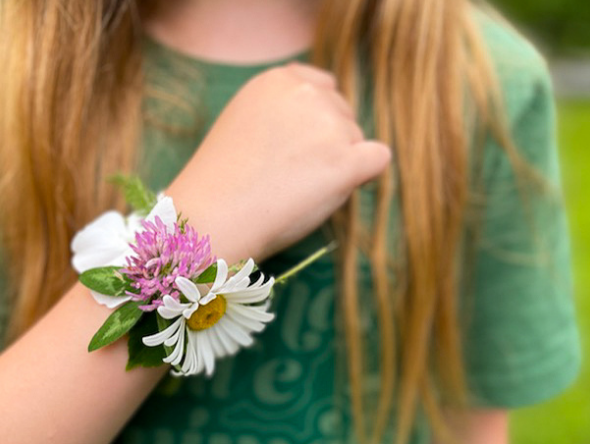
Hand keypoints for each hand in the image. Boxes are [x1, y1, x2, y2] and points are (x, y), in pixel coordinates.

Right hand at [165, 62, 390, 261]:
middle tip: (287, 175)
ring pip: (357, 140)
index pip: (324, 89)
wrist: (212, 218)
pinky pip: (378, 159)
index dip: (313, 123)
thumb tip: (330, 116)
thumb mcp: (246, 121)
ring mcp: (329, 127)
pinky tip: (330, 190)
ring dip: (337, 165)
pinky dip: (362, 176)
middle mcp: (307, 94)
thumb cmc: (223, 180)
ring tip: (293, 189)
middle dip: (326, 143)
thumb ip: (285, 108)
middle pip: (343, 115)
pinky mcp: (346, 162)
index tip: (290, 149)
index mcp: (279, 80)